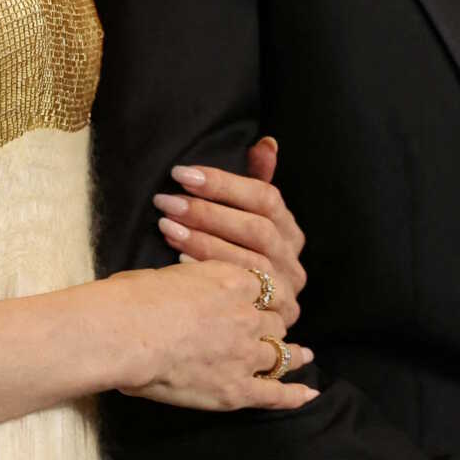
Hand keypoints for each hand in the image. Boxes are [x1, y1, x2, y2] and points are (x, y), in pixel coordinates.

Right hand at [101, 254, 317, 412]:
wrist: (124, 333)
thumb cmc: (133, 300)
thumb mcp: (167, 275)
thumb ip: (189, 283)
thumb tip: (183, 288)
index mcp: (232, 282)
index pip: (265, 288)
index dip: (267, 296)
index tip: (266, 300)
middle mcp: (247, 316)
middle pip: (275, 321)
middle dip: (275, 325)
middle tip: (277, 330)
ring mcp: (244, 354)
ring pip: (280, 354)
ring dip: (292, 354)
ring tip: (303, 356)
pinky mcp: (235, 389)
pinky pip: (274, 394)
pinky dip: (294, 395)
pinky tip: (307, 395)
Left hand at [151, 137, 308, 327]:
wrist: (242, 317)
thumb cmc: (238, 256)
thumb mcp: (248, 216)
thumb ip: (258, 178)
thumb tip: (267, 143)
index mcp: (290, 229)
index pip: (266, 197)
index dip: (224, 183)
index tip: (182, 174)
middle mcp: (293, 259)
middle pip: (257, 229)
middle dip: (208, 213)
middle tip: (167, 201)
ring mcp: (286, 291)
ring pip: (250, 260)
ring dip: (204, 241)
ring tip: (166, 226)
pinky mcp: (272, 317)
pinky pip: (242, 292)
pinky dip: (208, 273)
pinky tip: (178, 260)